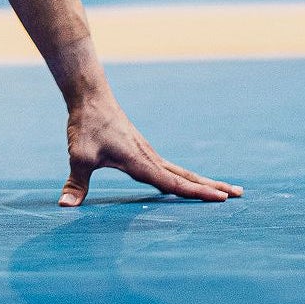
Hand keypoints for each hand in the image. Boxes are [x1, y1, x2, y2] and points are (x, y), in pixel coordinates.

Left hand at [60, 96, 241, 206]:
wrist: (90, 97)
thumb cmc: (86, 126)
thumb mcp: (78, 156)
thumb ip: (76, 183)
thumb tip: (64, 207)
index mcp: (141, 162)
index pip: (174, 182)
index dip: (197, 193)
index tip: (222, 199)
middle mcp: (150, 158)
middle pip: (187, 176)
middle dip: (212, 187)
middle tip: (240, 195)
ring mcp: (148, 153)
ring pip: (181, 171)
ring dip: (203, 181)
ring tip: (227, 190)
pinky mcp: (142, 150)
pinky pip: (169, 167)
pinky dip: (185, 177)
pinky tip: (186, 182)